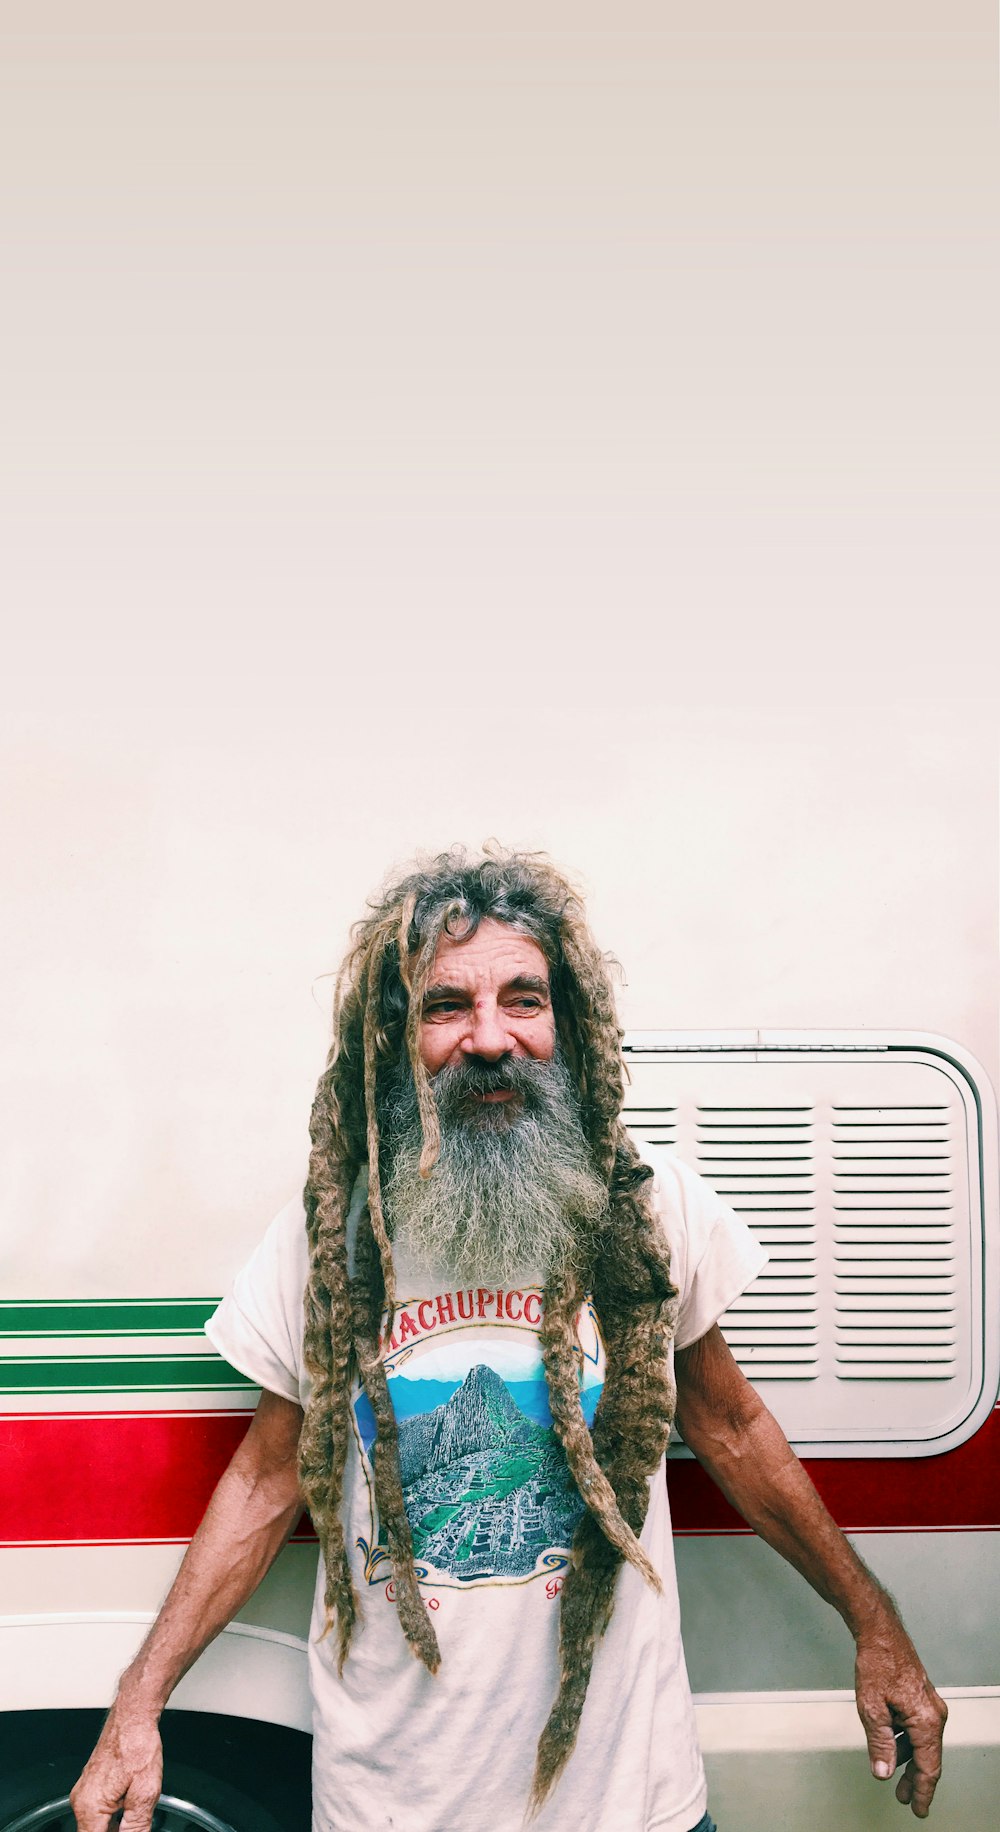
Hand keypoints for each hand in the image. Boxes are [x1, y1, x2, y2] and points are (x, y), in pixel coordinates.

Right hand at [70, 1708, 163, 1831]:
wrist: (133, 1716)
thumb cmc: (137, 1744)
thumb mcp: (145, 1792)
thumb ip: (137, 1826)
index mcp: (90, 1806)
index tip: (127, 1830)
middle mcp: (81, 1800)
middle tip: (134, 1824)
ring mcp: (84, 1791)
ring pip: (96, 1824)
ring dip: (114, 1826)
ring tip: (134, 1810)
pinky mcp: (90, 1785)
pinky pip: (97, 1811)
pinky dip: (112, 1815)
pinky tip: (129, 1806)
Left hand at [854, 1613, 947, 1818]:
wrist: (880, 1633)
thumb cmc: (877, 1664)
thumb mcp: (872, 1708)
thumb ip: (879, 1744)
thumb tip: (884, 1772)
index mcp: (926, 1721)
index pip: (928, 1767)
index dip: (923, 1791)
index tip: (918, 1809)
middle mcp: (934, 1714)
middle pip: (928, 1758)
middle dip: (916, 1781)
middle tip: (905, 1799)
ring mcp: (930, 1705)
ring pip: (923, 1744)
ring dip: (910, 1762)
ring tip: (896, 1778)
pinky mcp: (922, 1698)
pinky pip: (918, 1729)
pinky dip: (907, 1743)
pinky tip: (893, 1749)